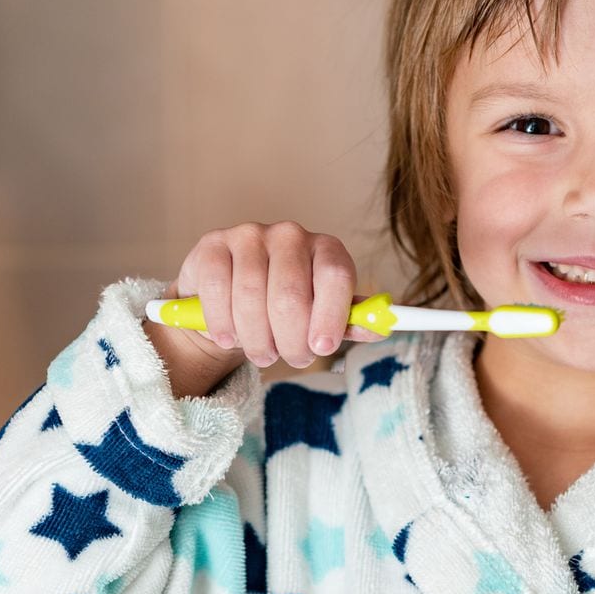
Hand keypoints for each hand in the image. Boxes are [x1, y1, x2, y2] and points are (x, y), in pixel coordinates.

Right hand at [145, 222, 384, 395]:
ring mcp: (249, 236)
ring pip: (250, 297)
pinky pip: (216, 291)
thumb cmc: (283, 309)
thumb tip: (381, 328)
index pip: (335, 275)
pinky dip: (223, 324)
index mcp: (325, 249)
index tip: (323, 347)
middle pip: (290, 294)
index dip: (331, 315)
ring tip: (263, 352)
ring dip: (256, 339)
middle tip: (292, 358)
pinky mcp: (212, 245)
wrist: (229, 301)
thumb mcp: (320, 315)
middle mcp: (290, 235)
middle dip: (291, 340)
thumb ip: (348, 321)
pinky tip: (229, 337)